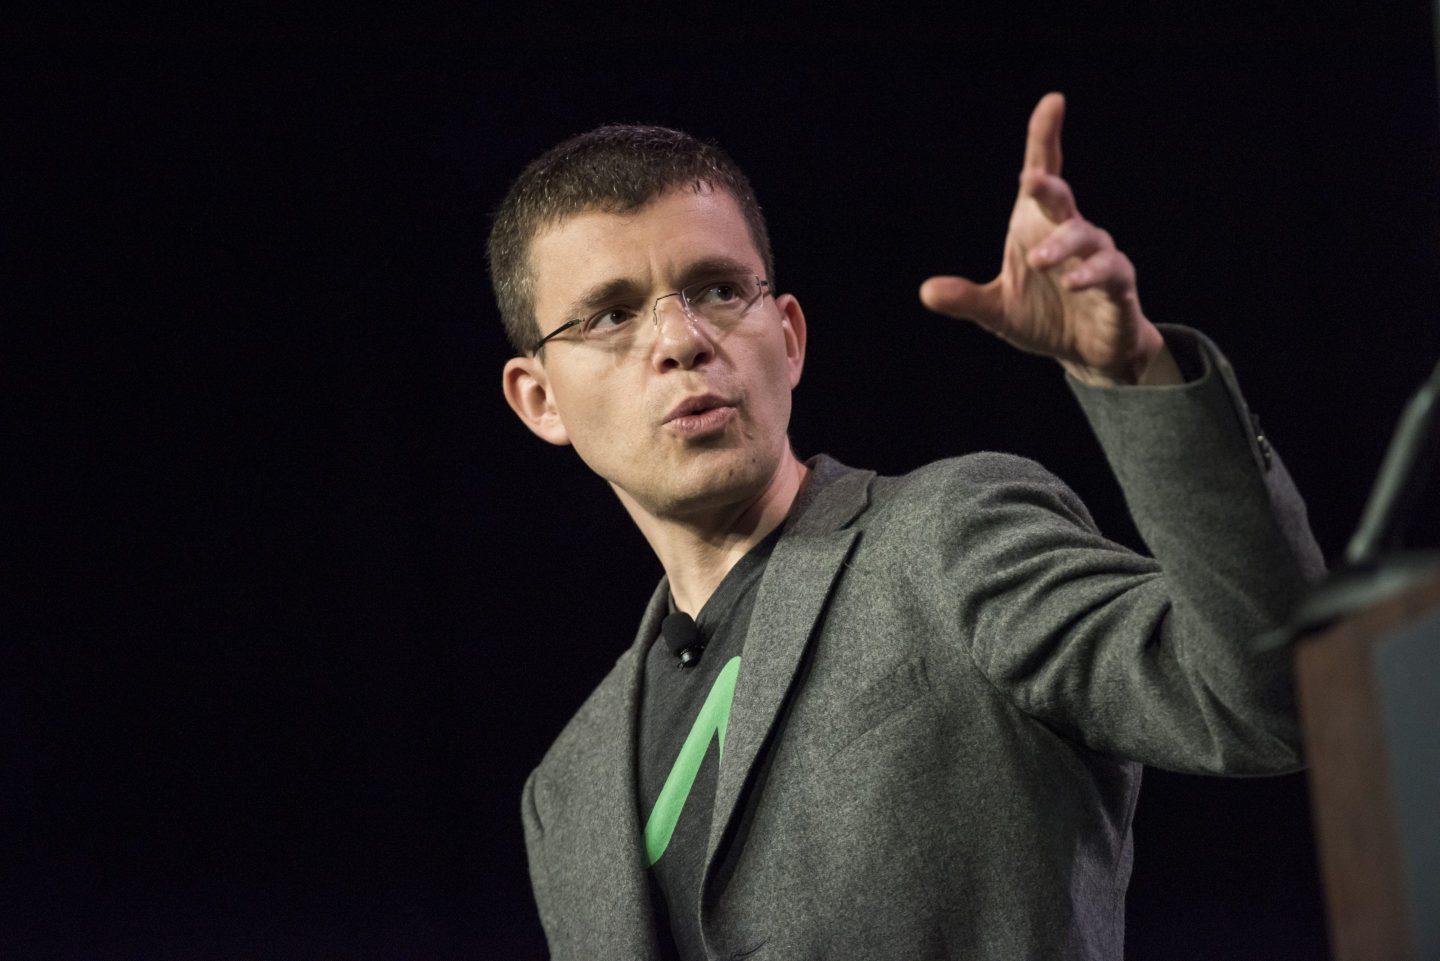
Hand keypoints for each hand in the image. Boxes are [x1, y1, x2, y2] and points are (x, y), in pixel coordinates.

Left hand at [919, 93, 1179, 385]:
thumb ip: (966, 300)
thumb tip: (926, 292)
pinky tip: (1075, 281)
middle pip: (1061, 201)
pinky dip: (1094, 274)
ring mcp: (1098, 257)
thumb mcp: (997, 311)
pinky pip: (1110, 271)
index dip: (1046, 138)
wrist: (1087, 351)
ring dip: (1063, 247)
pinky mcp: (1119, 285)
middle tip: (1030, 182)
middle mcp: (1071, 232)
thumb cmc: (1044, 316)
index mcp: (1039, 226)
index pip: (1044, 174)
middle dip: (1048, 189)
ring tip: (1040, 262)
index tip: (1053, 102)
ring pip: (1086, 238)